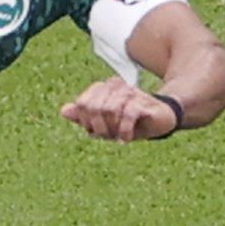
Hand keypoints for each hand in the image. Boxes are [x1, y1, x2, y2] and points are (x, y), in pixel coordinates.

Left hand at [60, 79, 181, 141]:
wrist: (160, 121)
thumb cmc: (131, 122)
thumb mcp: (105, 122)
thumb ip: (84, 117)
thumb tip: (64, 111)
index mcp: (103, 87)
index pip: (83, 103)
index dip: (86, 121)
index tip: (95, 132)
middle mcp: (115, 85)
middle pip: (94, 107)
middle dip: (99, 126)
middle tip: (108, 136)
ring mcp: (130, 92)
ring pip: (109, 110)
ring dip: (112, 129)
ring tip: (118, 137)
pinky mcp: (143, 102)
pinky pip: (126, 114)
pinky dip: (124, 131)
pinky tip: (126, 140)